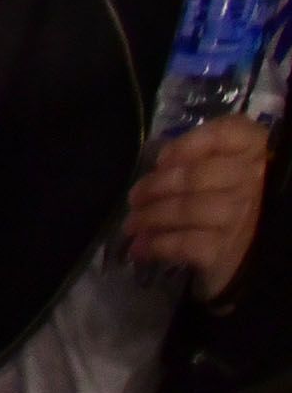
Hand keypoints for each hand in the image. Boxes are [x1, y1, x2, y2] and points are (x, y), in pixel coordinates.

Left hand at [126, 116, 273, 296]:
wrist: (263, 257)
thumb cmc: (235, 199)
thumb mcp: (227, 167)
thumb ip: (202, 154)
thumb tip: (161, 160)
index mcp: (255, 152)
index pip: (226, 135)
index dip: (188, 145)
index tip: (161, 160)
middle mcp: (253, 183)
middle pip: (195, 176)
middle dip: (156, 186)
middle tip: (134, 197)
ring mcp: (242, 219)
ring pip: (187, 210)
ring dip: (150, 217)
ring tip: (131, 224)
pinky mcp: (230, 253)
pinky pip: (186, 244)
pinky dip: (158, 245)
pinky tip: (140, 248)